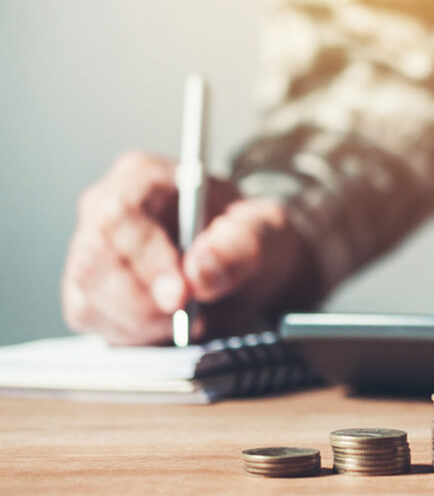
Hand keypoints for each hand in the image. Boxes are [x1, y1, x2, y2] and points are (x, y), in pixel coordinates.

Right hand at [61, 152, 312, 344]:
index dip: (146, 259)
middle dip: (143, 302)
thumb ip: (242, 242)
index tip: (180, 296)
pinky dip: (131, 334)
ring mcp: (89, 250)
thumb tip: (199, 271)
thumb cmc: (252, 235)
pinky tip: (167, 327)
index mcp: (142, 176)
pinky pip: (92, 320)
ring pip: (89, 297)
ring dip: (141, 323)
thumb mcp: (268, 229)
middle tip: (191, 320)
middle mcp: (104, 208)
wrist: (250, 264)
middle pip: (95, 260)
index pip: (120, 214)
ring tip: (189, 321)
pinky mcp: (89, 290)